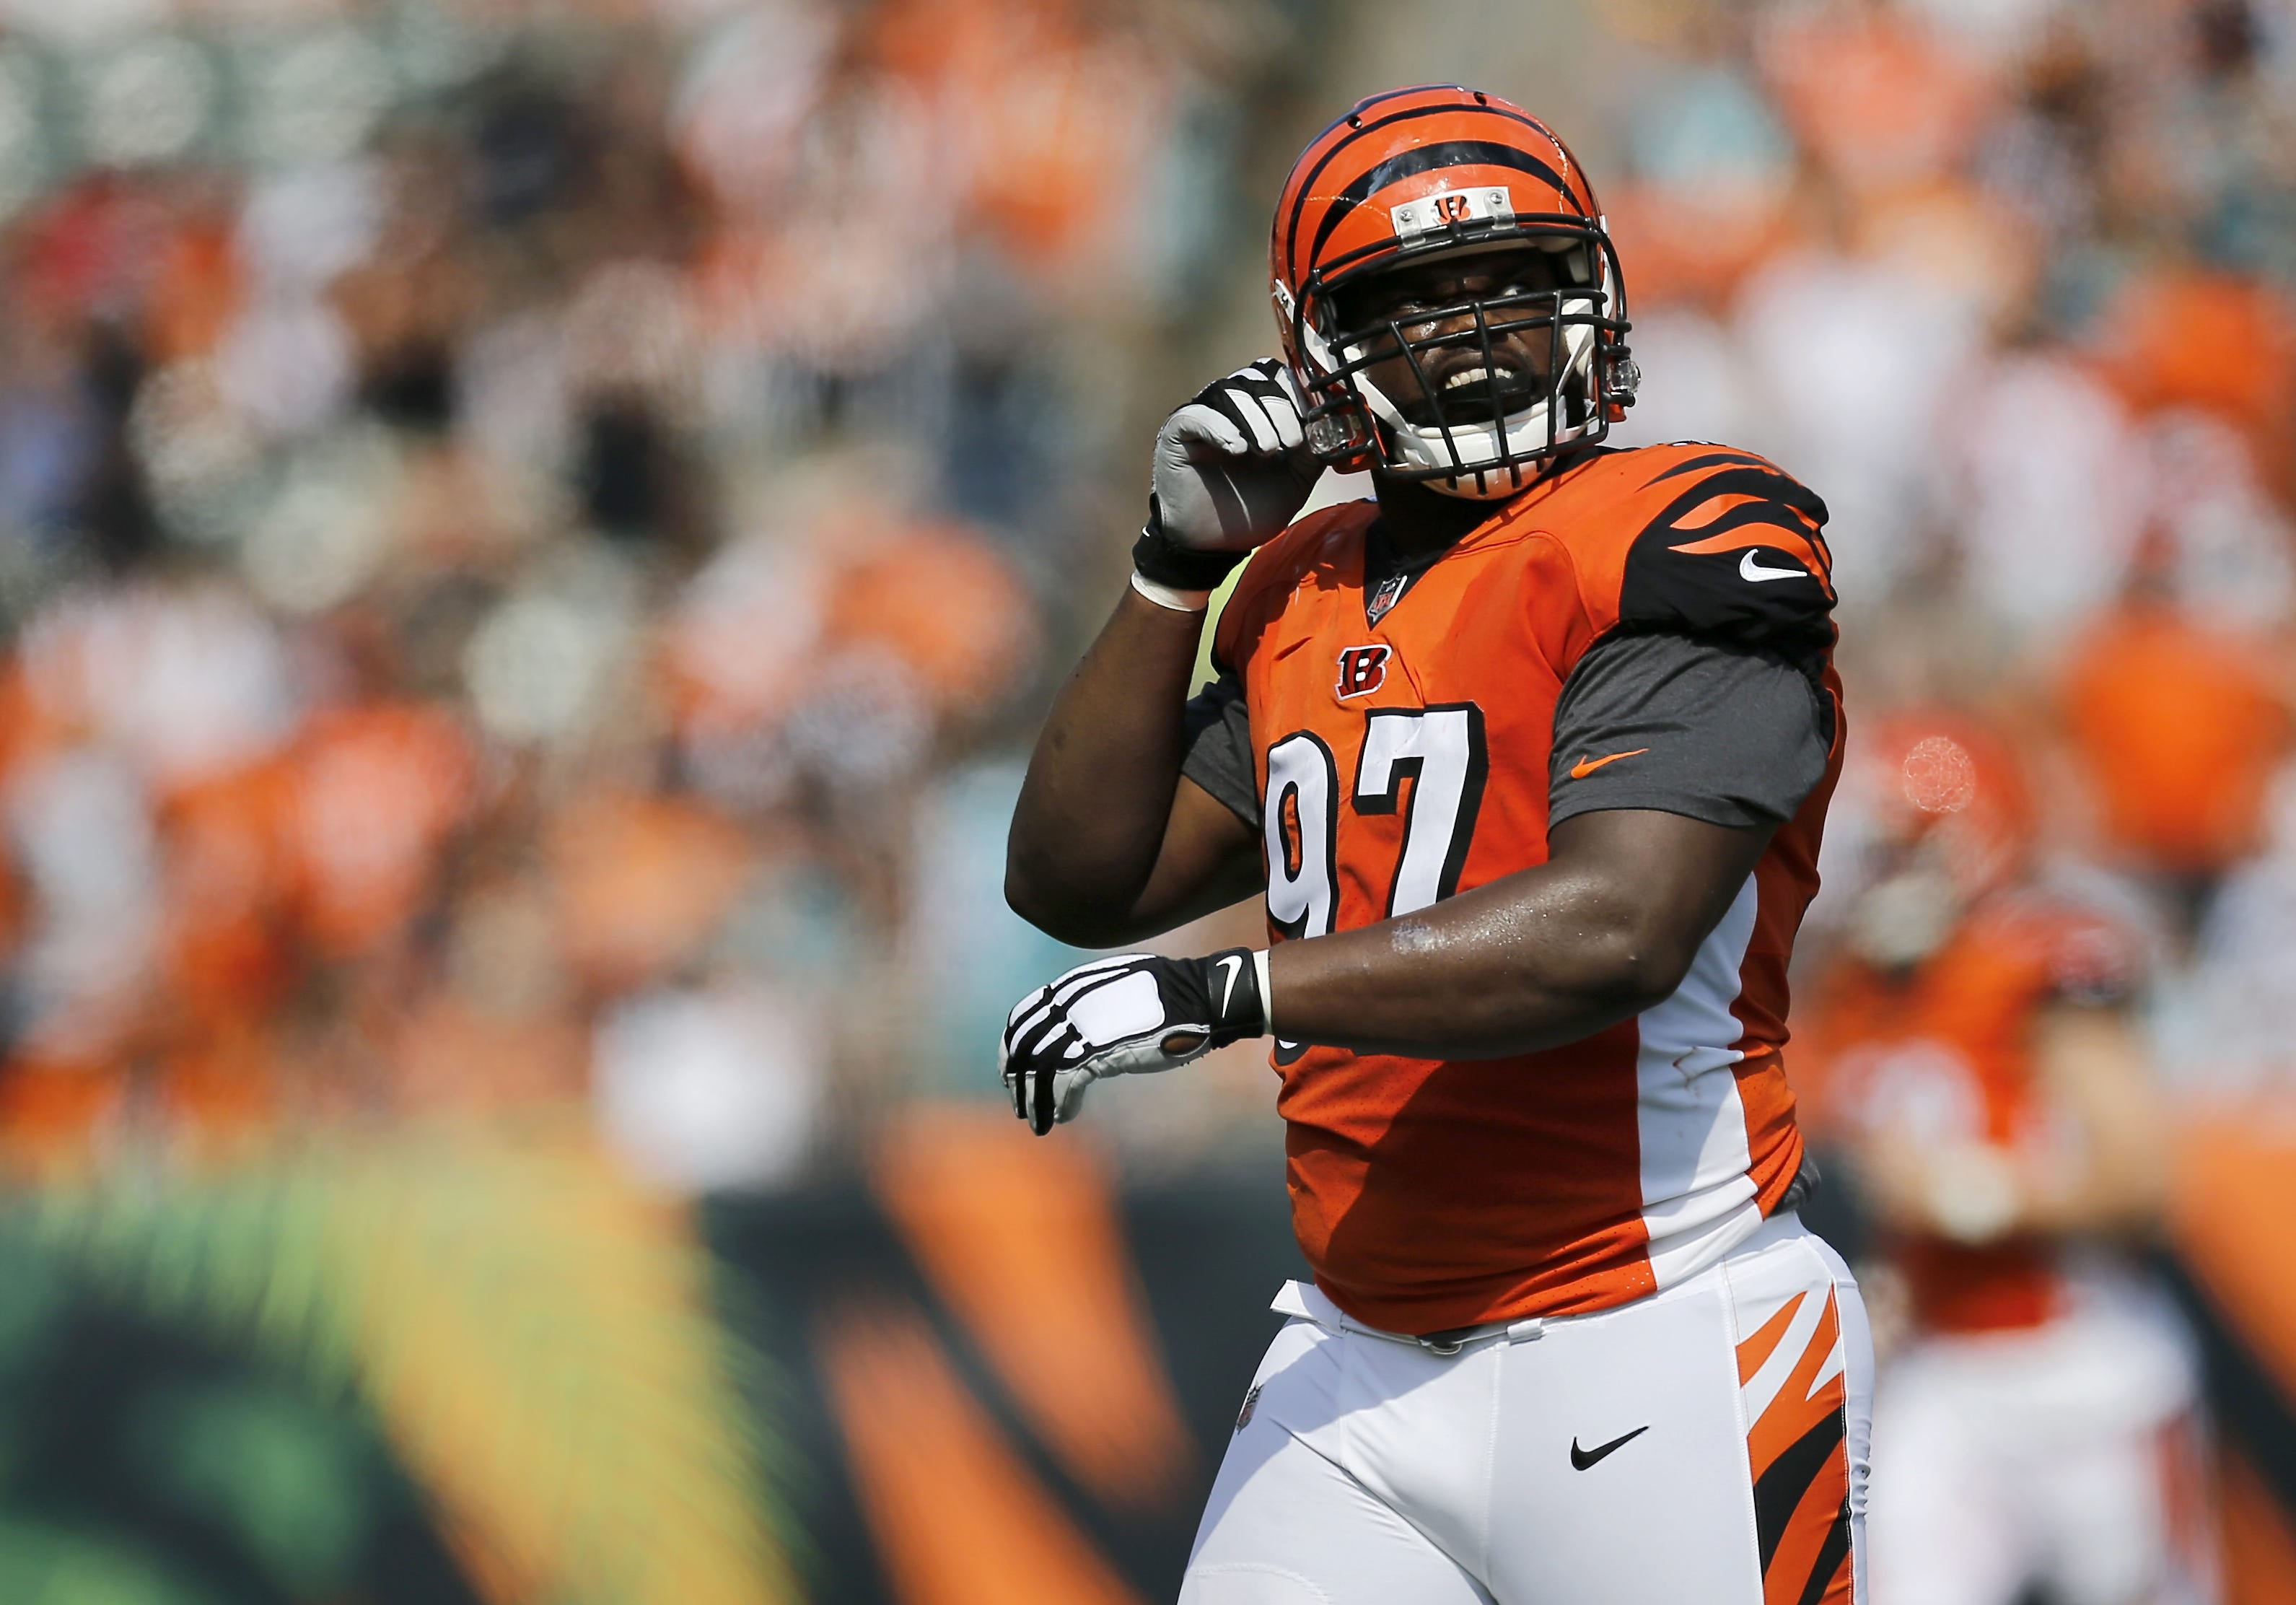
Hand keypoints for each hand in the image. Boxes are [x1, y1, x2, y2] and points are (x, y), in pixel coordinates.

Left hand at [1000, 948, 1266, 1133]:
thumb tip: (1077, 1019)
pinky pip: (1065, 1085)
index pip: (1024, 1016)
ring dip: (1033, 1100)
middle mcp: (1069, 1004)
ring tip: (1036, 1120)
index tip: (1012, 1067)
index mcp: (1071, 986)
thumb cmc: (1168, 992)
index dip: (1013, 1046)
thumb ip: (1091, 998)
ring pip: (1039, 1070)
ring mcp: (1082, 1028)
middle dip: (1016, 1077)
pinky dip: (1059, 1105)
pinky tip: (1063, 1117)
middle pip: (1024, 1045)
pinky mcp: (1099, 1052)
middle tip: (1018, 1102)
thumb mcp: (1117, 985)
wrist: (1197, 997)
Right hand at [1149, 359, 1322, 553]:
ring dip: (1256, 419)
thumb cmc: (1252, 510)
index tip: (1318, 417)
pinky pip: (1198, 414)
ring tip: (1267, 452)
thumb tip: (1339, 422)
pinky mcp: (1179, 431)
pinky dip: (1222, 428)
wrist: (1215, 544)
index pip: (1282, 377)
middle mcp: (1233, 406)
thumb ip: (1315, 449)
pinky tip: (1238, 450)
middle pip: (1259, 378)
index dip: (1302, 391)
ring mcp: (1205, 415)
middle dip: (1282, 408)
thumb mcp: (1296, 479)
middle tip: (1292, 443)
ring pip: (1231, 391)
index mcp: (1262, 412)